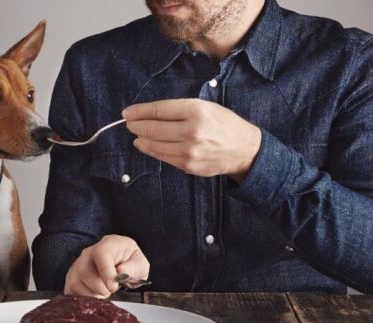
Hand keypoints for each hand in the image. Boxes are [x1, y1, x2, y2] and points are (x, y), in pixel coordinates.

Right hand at [64, 235, 149, 297]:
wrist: (120, 264)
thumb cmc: (130, 262)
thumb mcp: (140, 264)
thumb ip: (134, 268)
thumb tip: (121, 273)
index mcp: (108, 245)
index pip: (100, 254)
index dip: (105, 272)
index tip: (113, 287)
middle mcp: (88, 253)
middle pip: (85, 272)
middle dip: (101, 288)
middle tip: (112, 289)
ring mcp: (77, 265)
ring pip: (76, 284)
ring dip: (93, 294)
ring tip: (104, 290)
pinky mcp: (71, 279)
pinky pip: (71, 292)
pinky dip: (84, 298)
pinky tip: (95, 295)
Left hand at [123, 99, 261, 181]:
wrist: (244, 149)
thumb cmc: (224, 124)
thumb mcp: (205, 106)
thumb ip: (179, 109)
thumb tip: (149, 113)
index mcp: (196, 110)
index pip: (159, 110)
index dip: (139, 111)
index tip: (127, 112)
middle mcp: (191, 131)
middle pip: (152, 128)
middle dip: (136, 125)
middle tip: (129, 123)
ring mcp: (189, 151)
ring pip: (154, 145)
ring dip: (141, 139)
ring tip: (136, 134)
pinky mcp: (188, 165)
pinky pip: (162, 157)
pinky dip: (150, 150)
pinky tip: (145, 145)